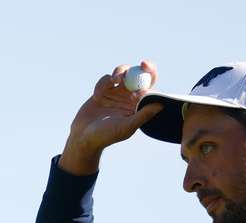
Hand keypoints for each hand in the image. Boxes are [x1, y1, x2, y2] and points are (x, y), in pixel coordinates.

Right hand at [58, 61, 162, 175]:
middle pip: (143, 76)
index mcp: (139, 107)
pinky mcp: (104, 89)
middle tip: (144, 64)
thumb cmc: (107, 135)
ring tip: (114, 80)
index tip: (134, 96)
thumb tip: (161, 104)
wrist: (84, 135)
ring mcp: (118, 92)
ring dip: (121, 71)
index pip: (150, 92)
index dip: (146, 90)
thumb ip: (143, 115)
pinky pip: (107, 78)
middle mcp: (131, 97)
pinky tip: (97, 97)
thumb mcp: (127, 126)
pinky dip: (102, 84)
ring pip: (125, 72)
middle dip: (146, 68)